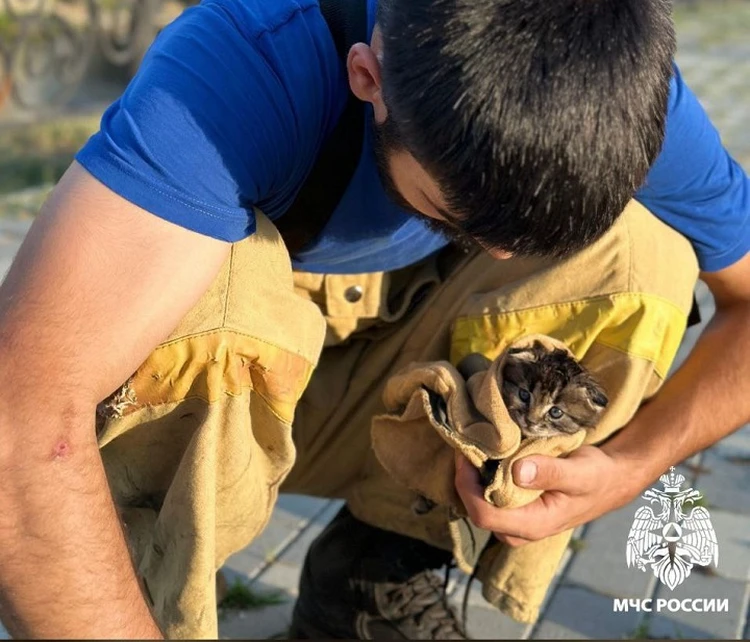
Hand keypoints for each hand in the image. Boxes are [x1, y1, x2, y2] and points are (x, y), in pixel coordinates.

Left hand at [454, 446, 642, 546]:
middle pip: (475, 511)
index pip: (484, 515)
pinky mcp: (517, 509)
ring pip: (480, 504)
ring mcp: (517, 521)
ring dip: (471, 478)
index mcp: (533, 524)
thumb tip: (517, 472)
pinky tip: (484, 455)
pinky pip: (489, 497)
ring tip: (472, 447)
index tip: (464, 454)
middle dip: (464, 479)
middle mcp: (520, 528)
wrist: (611, 480)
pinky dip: (481, 477)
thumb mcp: (579, 472)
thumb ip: (550, 473)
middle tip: (464, 444)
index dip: (467, 486)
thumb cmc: (596, 476)